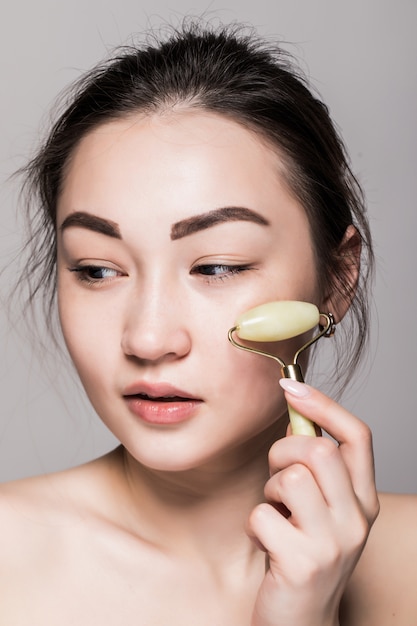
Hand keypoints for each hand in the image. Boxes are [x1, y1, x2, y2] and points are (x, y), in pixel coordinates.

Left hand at [247, 379, 378, 625]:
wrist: (301, 623)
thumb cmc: (304, 554)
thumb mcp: (322, 510)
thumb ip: (317, 469)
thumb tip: (297, 414)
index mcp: (364, 501)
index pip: (358, 437)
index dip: (324, 405)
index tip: (291, 387)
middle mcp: (357, 520)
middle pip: (319, 450)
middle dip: (284, 450)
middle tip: (276, 473)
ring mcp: (333, 544)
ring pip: (290, 478)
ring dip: (269, 490)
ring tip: (275, 513)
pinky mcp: (303, 564)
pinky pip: (262, 515)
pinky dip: (255, 524)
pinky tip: (266, 543)